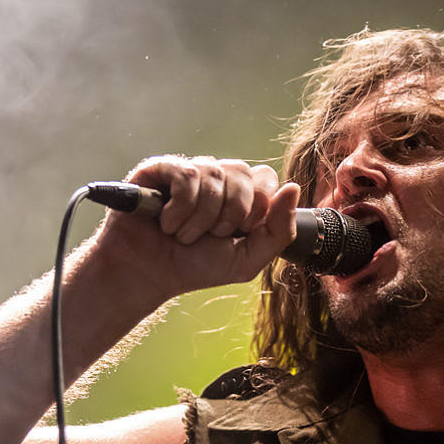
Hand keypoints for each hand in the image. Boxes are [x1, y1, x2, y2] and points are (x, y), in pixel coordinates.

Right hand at [96, 155, 299, 299]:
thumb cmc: (196, 266)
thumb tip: (294, 188)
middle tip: (210, 236)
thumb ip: (280, 230)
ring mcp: (189, 170)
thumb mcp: (248, 258)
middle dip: (230, 215)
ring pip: (215, 175)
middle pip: (244, 173)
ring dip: (201, 218)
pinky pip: (187, 175)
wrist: (149, 275)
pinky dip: (180, 208)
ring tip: (183, 234)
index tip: (238, 232)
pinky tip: (166, 222)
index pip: (266, 179)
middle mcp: (217, 178)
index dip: (257, 208)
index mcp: (241, 195)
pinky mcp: (161, 169)